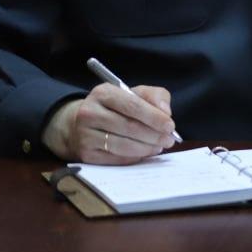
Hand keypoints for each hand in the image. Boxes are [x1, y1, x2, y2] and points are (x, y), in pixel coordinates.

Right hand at [41, 84, 175, 163]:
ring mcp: (85, 135)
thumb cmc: (115, 107)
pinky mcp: (86, 154)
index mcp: (103, 93)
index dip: (154, 117)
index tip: (170, 126)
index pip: (132, 105)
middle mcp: (90, 112)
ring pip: (122, 145)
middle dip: (153, 135)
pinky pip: (115, 159)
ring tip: (159, 147)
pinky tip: (145, 153)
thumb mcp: (133, 93)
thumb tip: (165, 112)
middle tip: (169, 140)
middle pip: (128, 127)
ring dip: (146, 148)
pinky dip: (134, 158)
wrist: (80, 123)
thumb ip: (154, 96)